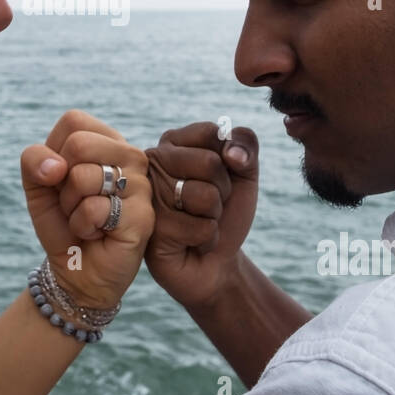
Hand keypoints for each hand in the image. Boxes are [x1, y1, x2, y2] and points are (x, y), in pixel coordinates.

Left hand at [20, 110, 152, 309]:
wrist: (75, 269)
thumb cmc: (61, 221)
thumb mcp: (37, 184)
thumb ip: (34, 159)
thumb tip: (56, 166)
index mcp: (108, 141)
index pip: (74, 121)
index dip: (55, 152)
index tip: (62, 178)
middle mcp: (130, 156)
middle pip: (79, 144)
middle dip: (62, 182)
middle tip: (76, 203)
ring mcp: (141, 184)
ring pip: (83, 176)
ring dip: (72, 208)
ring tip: (88, 219)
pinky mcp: (143, 215)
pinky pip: (93, 209)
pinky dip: (83, 227)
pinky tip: (100, 234)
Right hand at [143, 121, 258, 309]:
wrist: (216, 261)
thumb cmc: (225, 213)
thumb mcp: (244, 174)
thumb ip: (246, 146)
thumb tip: (232, 152)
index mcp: (173, 142)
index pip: (211, 133)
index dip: (229, 159)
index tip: (220, 175)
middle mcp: (153, 162)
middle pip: (210, 163)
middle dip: (223, 191)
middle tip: (209, 205)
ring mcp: (149, 195)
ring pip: (206, 196)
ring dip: (214, 216)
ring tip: (198, 221)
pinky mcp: (150, 228)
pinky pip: (202, 228)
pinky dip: (208, 238)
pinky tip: (192, 242)